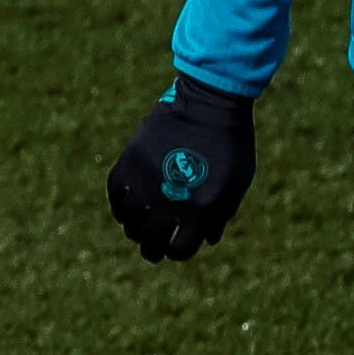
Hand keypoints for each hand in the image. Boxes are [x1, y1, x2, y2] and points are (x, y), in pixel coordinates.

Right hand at [109, 75, 256, 262]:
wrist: (210, 102)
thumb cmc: (230, 143)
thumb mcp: (237, 181)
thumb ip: (222, 213)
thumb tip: (207, 239)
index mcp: (201, 209)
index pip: (179, 250)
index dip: (178, 252)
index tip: (175, 247)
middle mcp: (170, 201)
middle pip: (150, 242)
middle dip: (152, 248)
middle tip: (152, 248)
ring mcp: (146, 182)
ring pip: (129, 223)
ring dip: (135, 228)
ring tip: (142, 227)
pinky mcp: (129, 162)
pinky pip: (116, 196)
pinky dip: (121, 205)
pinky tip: (130, 206)